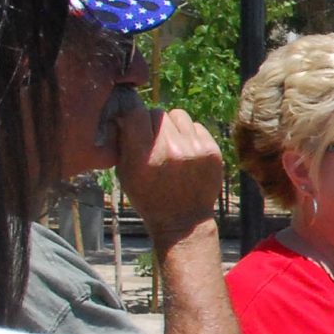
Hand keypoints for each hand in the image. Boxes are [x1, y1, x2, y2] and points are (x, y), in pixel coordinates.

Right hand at [111, 103, 225, 246]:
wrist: (183, 220)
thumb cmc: (148, 196)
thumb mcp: (125, 174)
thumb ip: (123, 142)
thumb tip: (121, 113)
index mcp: (144, 156)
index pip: (136, 112)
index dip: (133, 115)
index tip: (134, 122)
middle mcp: (170, 149)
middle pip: (157, 112)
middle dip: (152, 123)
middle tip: (153, 141)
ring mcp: (193, 149)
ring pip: (178, 115)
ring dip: (173, 126)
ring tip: (171, 145)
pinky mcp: (212, 151)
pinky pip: (197, 126)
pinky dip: (190, 135)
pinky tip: (186, 153)